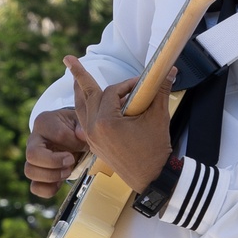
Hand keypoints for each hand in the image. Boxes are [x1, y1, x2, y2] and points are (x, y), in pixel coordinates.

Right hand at [25, 107, 88, 198]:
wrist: (71, 136)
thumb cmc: (74, 127)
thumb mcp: (80, 120)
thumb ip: (82, 125)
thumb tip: (81, 134)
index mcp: (44, 122)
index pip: (58, 135)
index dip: (74, 143)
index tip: (82, 144)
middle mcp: (33, 140)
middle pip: (32, 155)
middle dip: (55, 162)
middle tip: (71, 161)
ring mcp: (33, 159)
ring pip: (30, 172)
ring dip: (52, 176)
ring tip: (68, 170)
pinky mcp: (38, 175)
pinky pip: (35, 188)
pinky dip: (49, 189)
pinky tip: (61, 182)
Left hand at [64, 56, 174, 194]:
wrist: (152, 179)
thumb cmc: (155, 150)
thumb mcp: (158, 118)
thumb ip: (160, 91)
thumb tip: (169, 70)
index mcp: (106, 121)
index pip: (112, 92)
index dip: (126, 84)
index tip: (139, 82)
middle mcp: (93, 129)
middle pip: (87, 95)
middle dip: (79, 75)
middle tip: (68, 58)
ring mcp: (91, 138)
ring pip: (80, 108)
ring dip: (78, 92)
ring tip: (73, 78)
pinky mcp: (94, 145)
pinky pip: (84, 121)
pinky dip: (86, 109)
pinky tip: (86, 102)